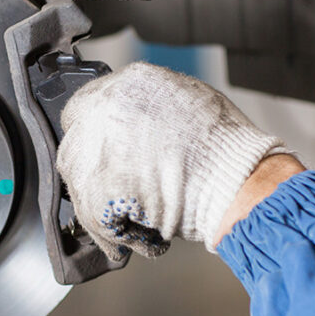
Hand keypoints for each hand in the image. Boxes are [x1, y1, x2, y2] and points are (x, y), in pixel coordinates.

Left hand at [56, 62, 293, 259]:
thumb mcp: (189, 101)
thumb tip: (136, 122)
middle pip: (75, 144)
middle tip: (120, 191)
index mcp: (130, 83)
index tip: (104, 155)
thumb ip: (151, 107)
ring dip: (100, 203)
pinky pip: (91, 216)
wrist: (239, 181)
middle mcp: (107, 108)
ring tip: (136, 215)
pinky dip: (113, 232)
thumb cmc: (227, 148)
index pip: (84, 106)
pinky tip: (138, 232)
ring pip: (78, 181)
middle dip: (95, 172)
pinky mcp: (98, 187)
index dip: (95, 136)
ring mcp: (98, 146)